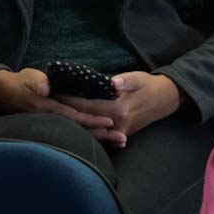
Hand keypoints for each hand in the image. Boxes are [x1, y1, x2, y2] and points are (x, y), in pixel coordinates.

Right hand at [0, 67, 116, 135]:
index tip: (109, 122)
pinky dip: (92, 136)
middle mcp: (54, 119)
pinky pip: (76, 132)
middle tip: (123, 139)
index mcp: (49, 108)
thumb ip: (37, 82)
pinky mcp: (57, 125)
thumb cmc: (21, 83)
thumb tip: (45, 87)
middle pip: (82, 130)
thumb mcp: (28, 78)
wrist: (6, 93)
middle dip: (103, 135)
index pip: (75, 116)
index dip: (92, 120)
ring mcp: (55, 124)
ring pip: (81, 134)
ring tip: (120, 143)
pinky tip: (106, 140)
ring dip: (101, 138)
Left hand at [60, 72, 183, 148]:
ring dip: (74, 124)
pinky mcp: (120, 135)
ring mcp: (119, 132)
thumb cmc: (149, 85)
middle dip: (66, 114)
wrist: (165, 100)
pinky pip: (99, 135)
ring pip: (90, 132)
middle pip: (85, 122)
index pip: (87, 107)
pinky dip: (85, 130)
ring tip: (56, 116)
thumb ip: (125, 81)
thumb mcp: (138, 78)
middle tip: (48, 106)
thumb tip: (112, 83)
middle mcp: (117, 124)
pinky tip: (73, 126)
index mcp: (119, 109)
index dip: (70, 101)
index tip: (55, 94)